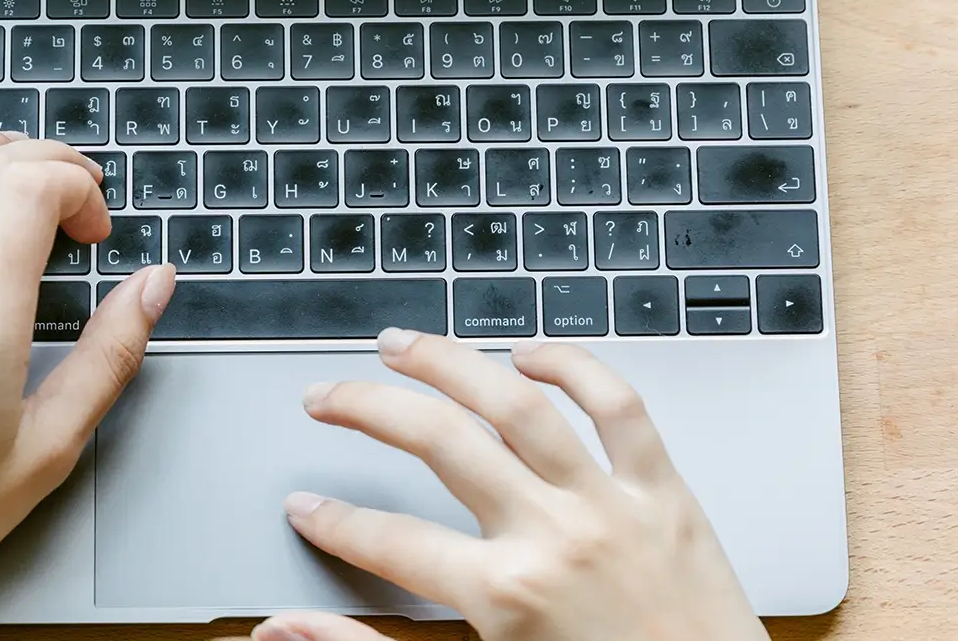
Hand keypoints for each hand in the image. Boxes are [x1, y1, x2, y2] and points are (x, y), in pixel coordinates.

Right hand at [252, 330, 767, 640]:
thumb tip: (288, 634)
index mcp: (505, 597)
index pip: (390, 543)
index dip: (334, 521)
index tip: (304, 506)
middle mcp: (554, 536)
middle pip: (439, 443)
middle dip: (367, 410)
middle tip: (325, 396)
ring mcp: (613, 506)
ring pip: (519, 403)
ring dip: (452, 363)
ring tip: (404, 345)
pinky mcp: (668, 496)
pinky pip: (621, 409)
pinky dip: (577, 367)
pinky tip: (535, 352)